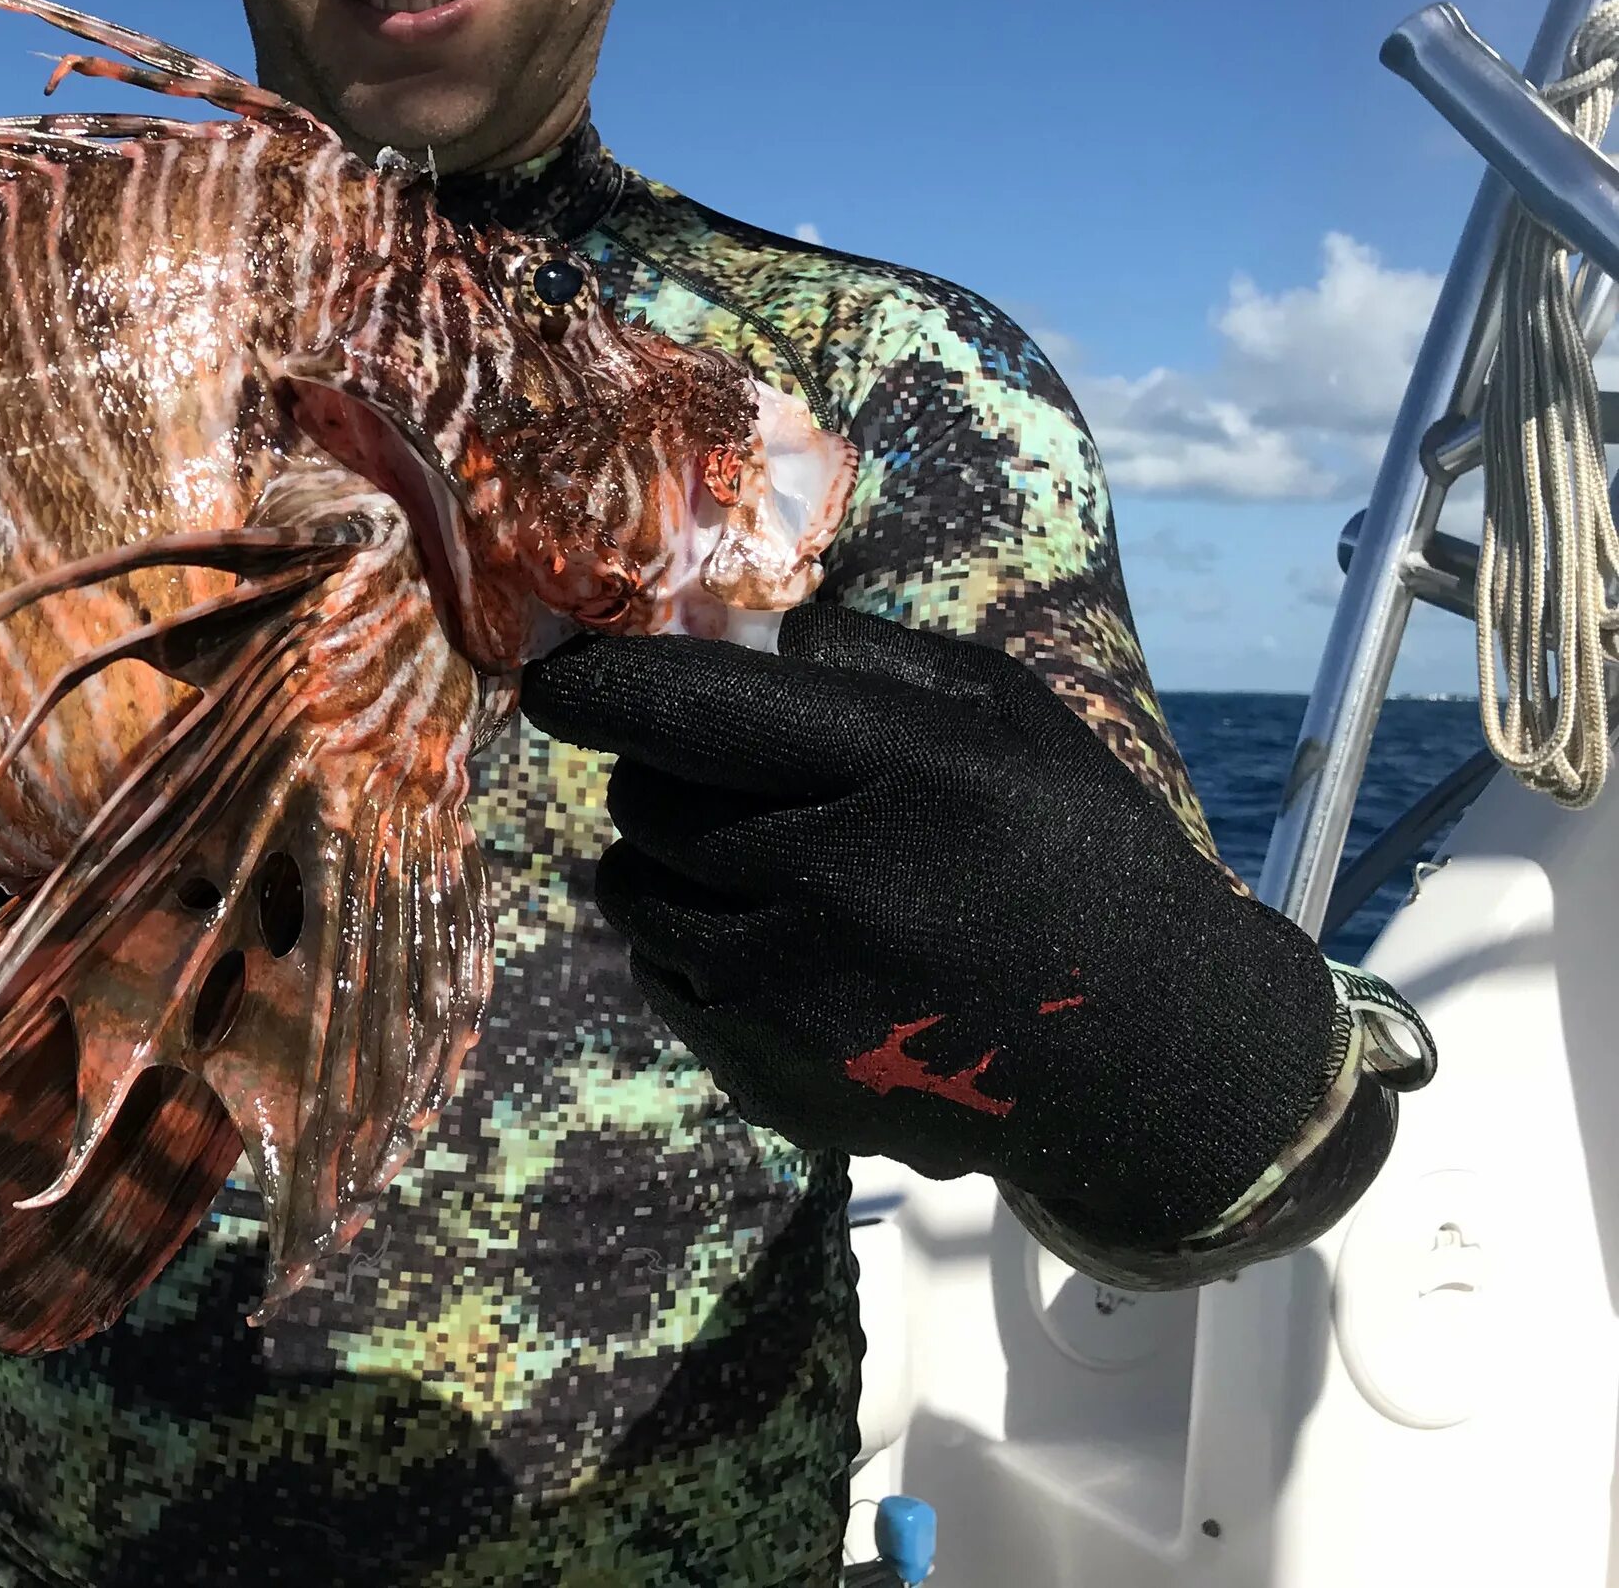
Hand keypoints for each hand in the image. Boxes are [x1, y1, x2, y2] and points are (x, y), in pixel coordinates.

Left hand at [517, 603, 1338, 1248]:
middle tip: (729, 784)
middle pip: (646, 801)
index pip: (691, 707)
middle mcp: (846, 886)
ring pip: (633, 893)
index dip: (601, 687)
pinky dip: (694, 952)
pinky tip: (789, 951)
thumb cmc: (1070, 848)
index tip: (560, 682)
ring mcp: (804, 1001)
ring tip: (763, 867)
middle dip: (661, 776)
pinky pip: (660, 981)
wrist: (1155, 1057)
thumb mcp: (1002, 712)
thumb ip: (859, 657)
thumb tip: (715, 629)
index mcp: (910, 770)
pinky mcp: (778, 1083)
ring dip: (667, 864)